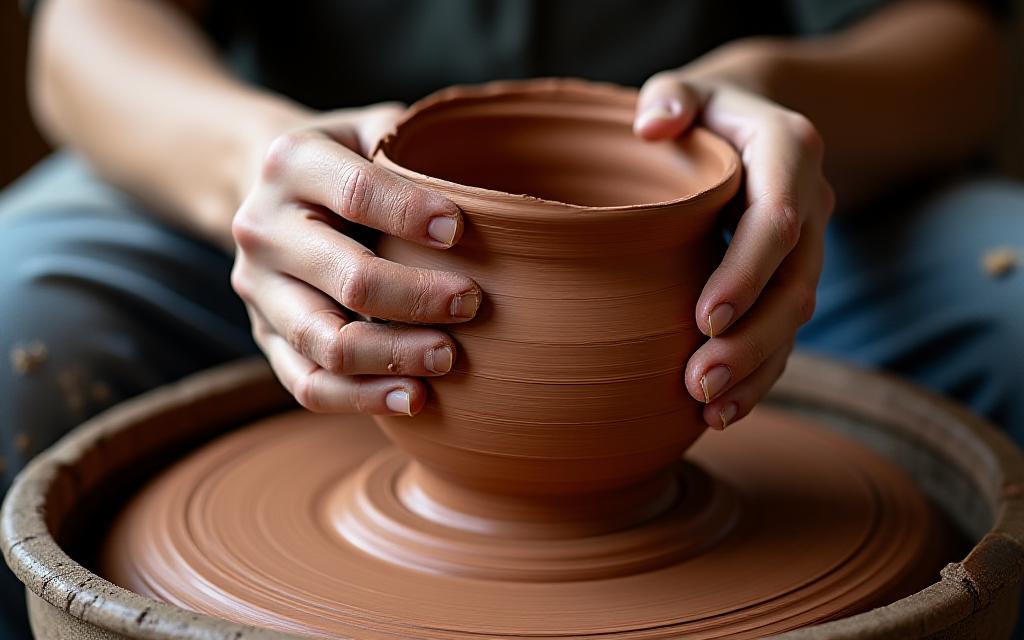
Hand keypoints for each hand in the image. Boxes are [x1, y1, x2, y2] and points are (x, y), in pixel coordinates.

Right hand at [231, 104, 481, 415]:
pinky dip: (361, 398)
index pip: (355, 193)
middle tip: (472, 303)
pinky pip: (307, 384)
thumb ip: (415, 144)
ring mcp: (259, 291)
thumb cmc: (346, 159)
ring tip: (449, 358)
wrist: (267, 190)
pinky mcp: (265, 337)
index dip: (409, 215)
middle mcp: (263, 228)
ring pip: (325, 343)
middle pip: (347, 279)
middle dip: (417, 298)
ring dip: (394, 356)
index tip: (459, 232)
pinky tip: (413, 398)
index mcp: (291, 163)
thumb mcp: (370, 128)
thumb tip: (490, 188)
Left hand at [634, 73, 833, 429]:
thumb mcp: (684, 88)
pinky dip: (759, 375)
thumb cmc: (699, 111)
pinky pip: (785, 333)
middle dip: (751, 341)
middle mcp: (810, 203)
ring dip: (757, 370)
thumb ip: (669, 97)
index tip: (702, 319)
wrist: (745, 124)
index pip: (776, 220)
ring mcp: (807, 247)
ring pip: (795, 319)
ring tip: (709, 412)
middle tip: (698, 384)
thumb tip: (651, 128)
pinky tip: (722, 412)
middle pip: (794, 284)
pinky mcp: (791, 278)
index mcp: (788, 152)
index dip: (746, 273)